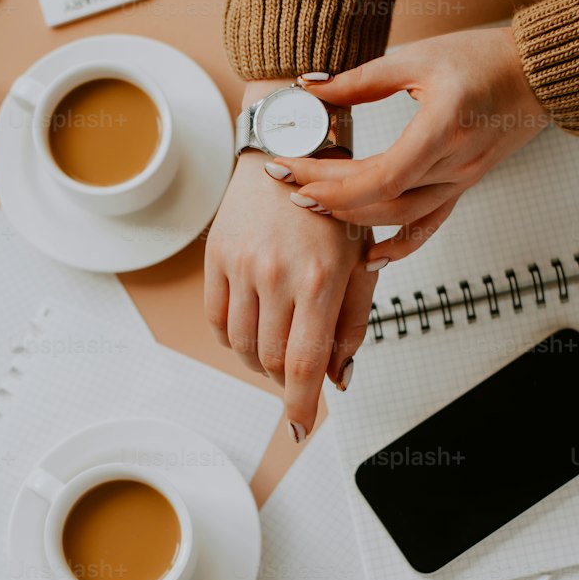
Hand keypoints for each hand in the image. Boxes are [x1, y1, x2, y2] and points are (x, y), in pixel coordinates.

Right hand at [205, 82, 376, 441]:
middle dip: (287, 379)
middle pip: (273, 360)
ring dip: (262, 362)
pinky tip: (254, 329)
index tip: (298, 430)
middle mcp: (278, 273)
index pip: (304, 361)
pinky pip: (219, 322)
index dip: (300, 404)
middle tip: (299, 372)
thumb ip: (352, 322)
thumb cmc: (333, 207)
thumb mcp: (361, 260)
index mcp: (322, 277)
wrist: (288, 149)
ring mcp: (242, 266)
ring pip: (244, 347)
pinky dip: (236, 340)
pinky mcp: (217, 258)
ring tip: (280, 345)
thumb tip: (338, 377)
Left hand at [262, 27, 551, 267]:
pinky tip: (370, 258)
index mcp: (444, 128)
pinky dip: (399, 245)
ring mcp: (462, 181)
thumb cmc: (484, 57)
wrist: (538, 73)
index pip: (378, 176)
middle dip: (327, 196)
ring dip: (352, 217)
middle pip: (381, 200)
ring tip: (312, 203)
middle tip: (285, 182)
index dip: (329, 181)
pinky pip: (428, 225)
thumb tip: (310, 88)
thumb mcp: (419, 59)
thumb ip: (362, 79)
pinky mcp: (463, 186)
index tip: (290, 168)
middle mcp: (455, 164)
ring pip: (400, 218)